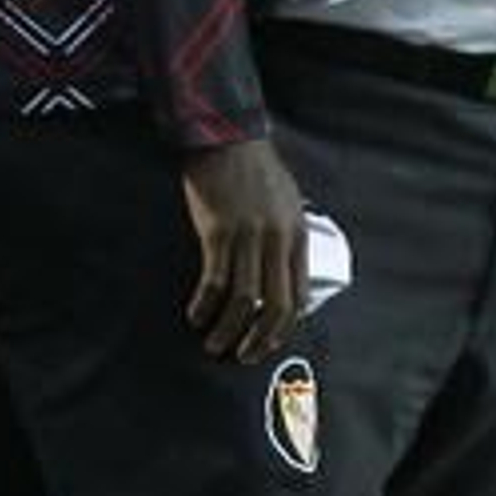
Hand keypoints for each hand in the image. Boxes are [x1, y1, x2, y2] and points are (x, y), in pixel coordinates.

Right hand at [181, 135, 307, 362]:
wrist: (229, 139)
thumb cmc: (257, 170)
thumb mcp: (288, 202)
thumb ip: (287, 237)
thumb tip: (284, 273)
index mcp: (296, 233)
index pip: (299, 294)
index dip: (284, 326)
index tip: (269, 341)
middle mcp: (277, 239)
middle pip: (275, 305)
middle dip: (260, 339)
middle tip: (244, 355)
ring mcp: (248, 236)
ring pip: (244, 301)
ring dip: (228, 330)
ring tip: (215, 344)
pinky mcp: (218, 233)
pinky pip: (214, 282)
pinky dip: (205, 306)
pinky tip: (196, 315)